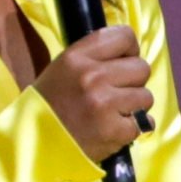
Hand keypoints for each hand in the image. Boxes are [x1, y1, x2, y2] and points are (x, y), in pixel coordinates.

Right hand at [36, 25, 152, 162]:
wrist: (34, 144)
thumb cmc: (50, 104)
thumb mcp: (63, 69)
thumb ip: (94, 57)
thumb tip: (130, 55)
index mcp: (77, 57)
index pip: (125, 37)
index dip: (130, 50)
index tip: (124, 62)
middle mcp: (92, 76)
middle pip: (141, 68)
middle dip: (134, 81)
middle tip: (117, 93)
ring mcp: (104, 104)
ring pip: (146, 97)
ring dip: (135, 106)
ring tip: (114, 113)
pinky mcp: (113, 131)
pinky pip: (143, 123)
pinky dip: (134, 129)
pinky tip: (116, 129)